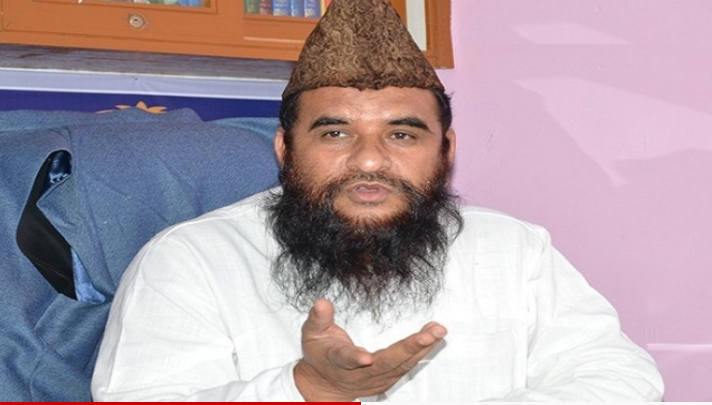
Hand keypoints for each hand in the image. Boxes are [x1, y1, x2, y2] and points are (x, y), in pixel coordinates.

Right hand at [294, 299, 446, 401]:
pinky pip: (408, 364)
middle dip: (409, 348)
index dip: (354, 358)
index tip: (364, 357)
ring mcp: (377, 378)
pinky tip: (433, 336)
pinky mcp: (389, 378)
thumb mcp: (312, 334)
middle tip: (430, 334)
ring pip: (402, 364)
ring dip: (422, 348)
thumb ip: (319, 318)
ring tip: (437, 330)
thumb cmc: (321, 354)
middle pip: (386, 362)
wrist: (326, 384)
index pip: (345, 358)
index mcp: (338, 360)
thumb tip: (322, 302)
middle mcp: (361, 372)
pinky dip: (422, 351)